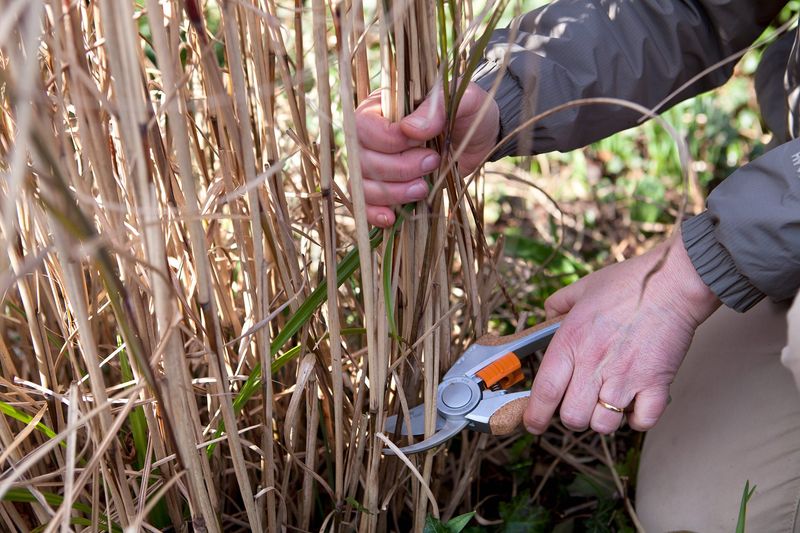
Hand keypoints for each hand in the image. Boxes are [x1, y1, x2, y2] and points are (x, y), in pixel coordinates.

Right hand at [354, 82, 499, 226]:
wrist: (479, 138)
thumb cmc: (468, 111)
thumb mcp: (463, 100)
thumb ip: (437, 107)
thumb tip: (410, 129)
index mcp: (381, 106)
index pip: (364, 126)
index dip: (390, 140)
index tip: (422, 141)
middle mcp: (370, 136)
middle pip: (363, 160)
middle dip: (398, 169)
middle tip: (432, 162)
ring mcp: (374, 164)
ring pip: (363, 186)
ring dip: (392, 193)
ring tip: (423, 188)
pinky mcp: (384, 188)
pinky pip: (366, 205)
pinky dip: (375, 214)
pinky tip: (392, 218)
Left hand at [524, 231, 720, 433]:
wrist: (674, 282)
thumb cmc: (629, 283)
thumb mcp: (583, 288)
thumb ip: (559, 303)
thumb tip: (547, 316)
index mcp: (571, 341)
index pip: (545, 391)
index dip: (535, 415)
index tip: (532, 423)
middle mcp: (595, 364)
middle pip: (572, 416)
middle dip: (571, 418)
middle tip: (578, 405)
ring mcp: (626, 377)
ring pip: (605, 424)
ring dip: (604, 419)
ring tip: (608, 402)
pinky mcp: (656, 384)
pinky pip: (642, 422)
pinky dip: (637, 420)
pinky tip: (635, 405)